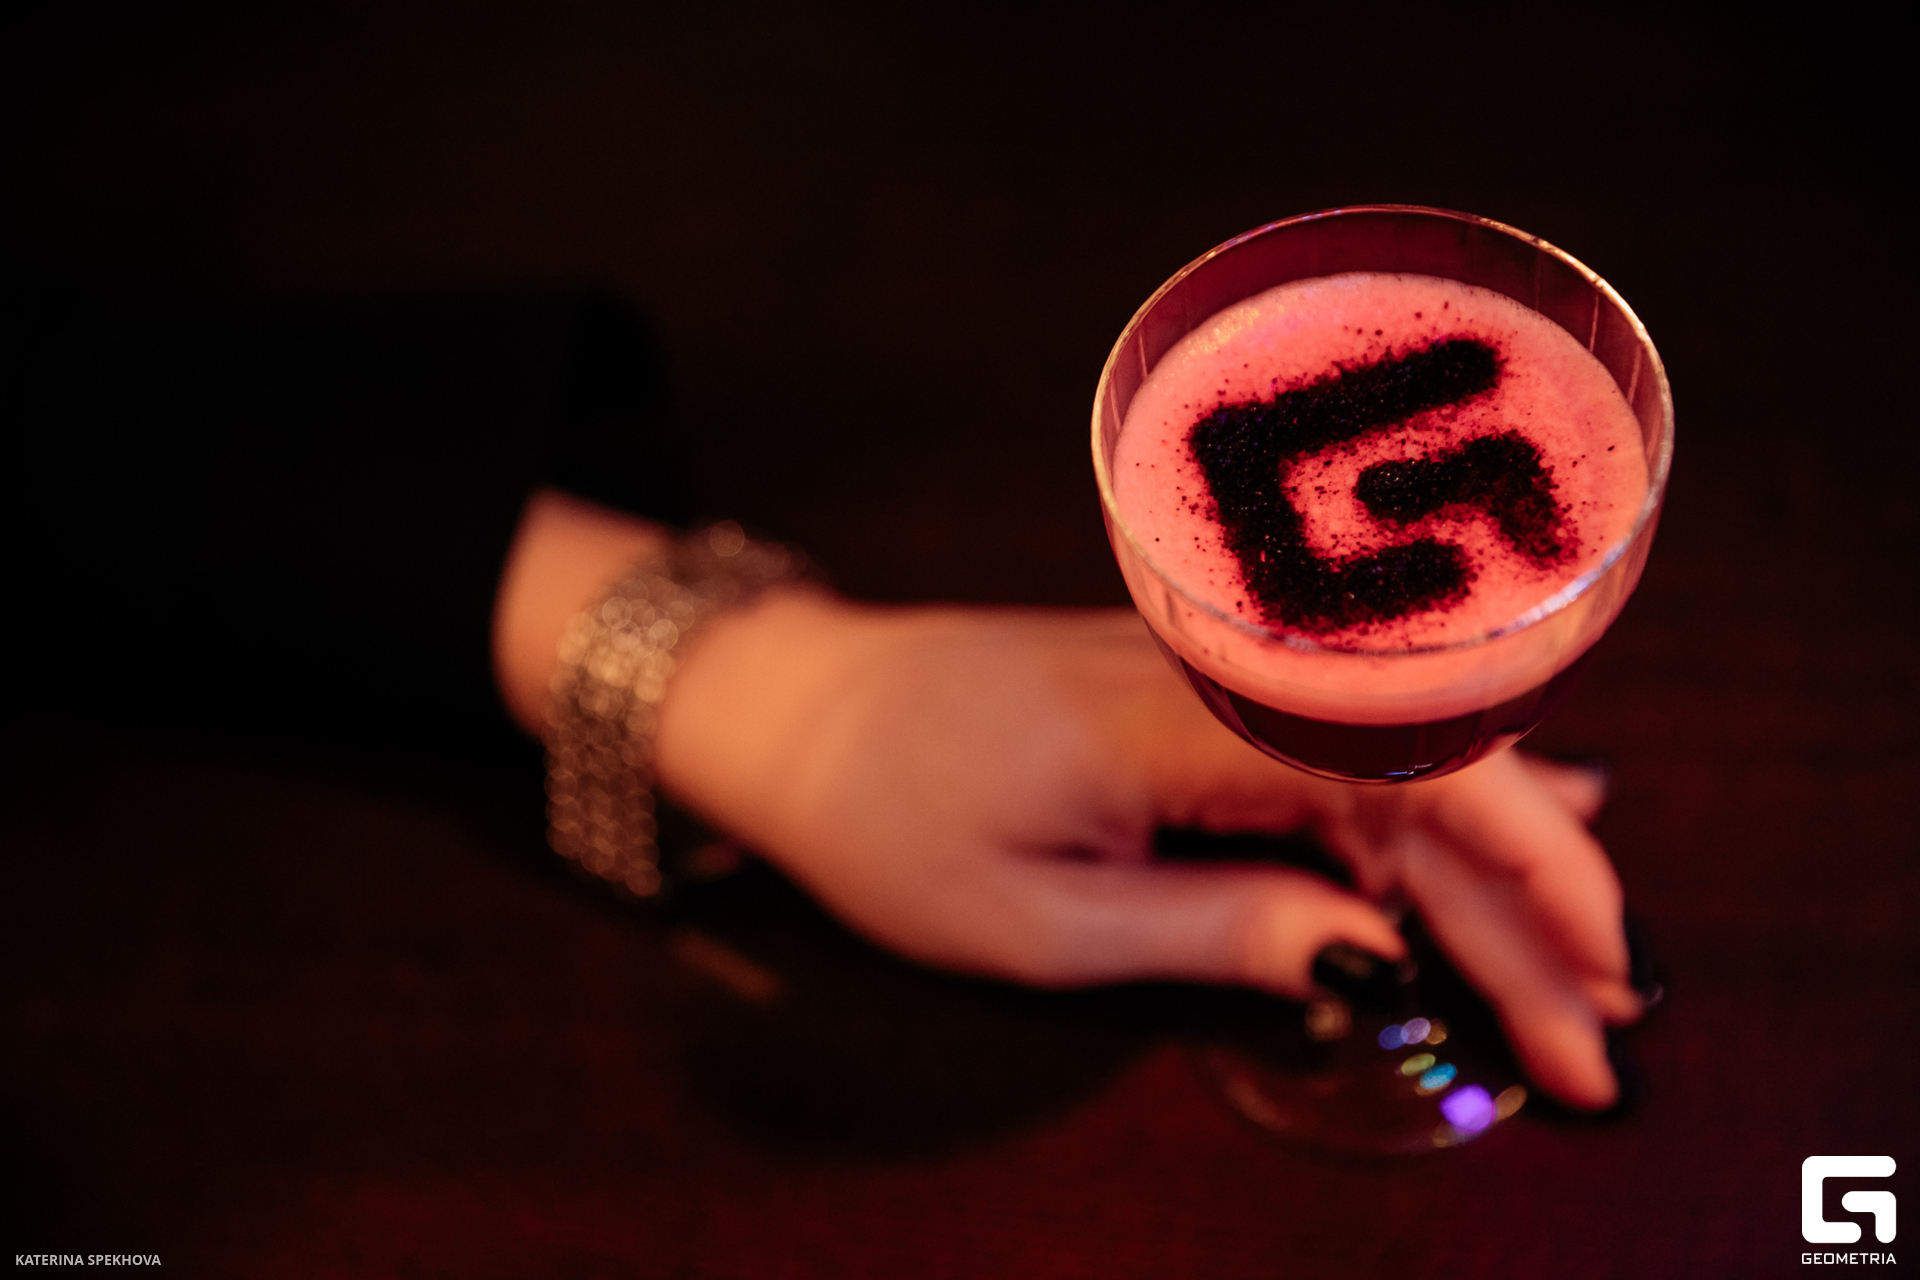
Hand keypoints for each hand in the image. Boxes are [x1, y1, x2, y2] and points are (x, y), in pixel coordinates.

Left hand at [655, 593, 1641, 1108]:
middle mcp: (1228, 675)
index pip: (1418, 788)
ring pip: (1399, 765)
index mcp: (1189, 724)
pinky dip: (1421, 817)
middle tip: (1592, 1036)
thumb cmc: (885, 816)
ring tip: (1566, 971)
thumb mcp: (1038, 918)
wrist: (798, 707)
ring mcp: (1218, 672)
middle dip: (1530, 911)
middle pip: (1432, 783)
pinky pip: (1340, 750)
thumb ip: (1217, 929)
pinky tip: (1491, 847)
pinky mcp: (1199, 689)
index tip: (1593, 984)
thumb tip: (1372, 960)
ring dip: (1489, 871)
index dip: (1531, 885)